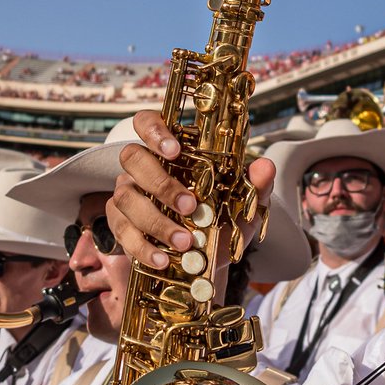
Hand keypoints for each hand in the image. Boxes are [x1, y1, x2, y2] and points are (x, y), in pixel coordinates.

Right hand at [106, 109, 275, 268]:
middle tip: (190, 206)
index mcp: (170, 152)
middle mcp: (143, 169)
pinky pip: (121, 231)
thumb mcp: (243, 206)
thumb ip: (254, 186)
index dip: (154, 131)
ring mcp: (128, 195)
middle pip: (132, 158)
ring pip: (125, 197)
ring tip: (185, 241)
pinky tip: (163, 259)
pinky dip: (142, 247)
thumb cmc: (221, 221)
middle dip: (161, 183)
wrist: (207, 261)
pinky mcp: (120, 224)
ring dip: (156, 221)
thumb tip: (265, 166)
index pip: (147, 123)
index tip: (175, 151)